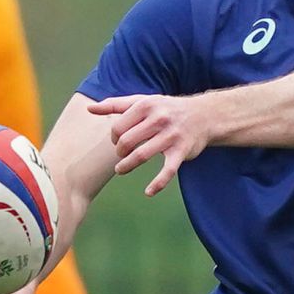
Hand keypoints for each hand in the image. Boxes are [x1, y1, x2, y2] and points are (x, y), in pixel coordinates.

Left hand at [88, 92, 214, 196]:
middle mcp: (158, 119)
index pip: (118, 127)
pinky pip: (168, 171)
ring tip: (121, 169)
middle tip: (121, 155)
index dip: (114, 138)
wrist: (204, 115)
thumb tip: (89, 109)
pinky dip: (157, 184)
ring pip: (141, 155)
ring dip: (126, 166)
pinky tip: (148, 192)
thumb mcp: (143, 101)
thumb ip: (115, 105)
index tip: (118, 142)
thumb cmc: (167, 109)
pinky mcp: (181, 152)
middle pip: (126, 142)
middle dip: (119, 152)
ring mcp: (171, 136)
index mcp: (146, 106)